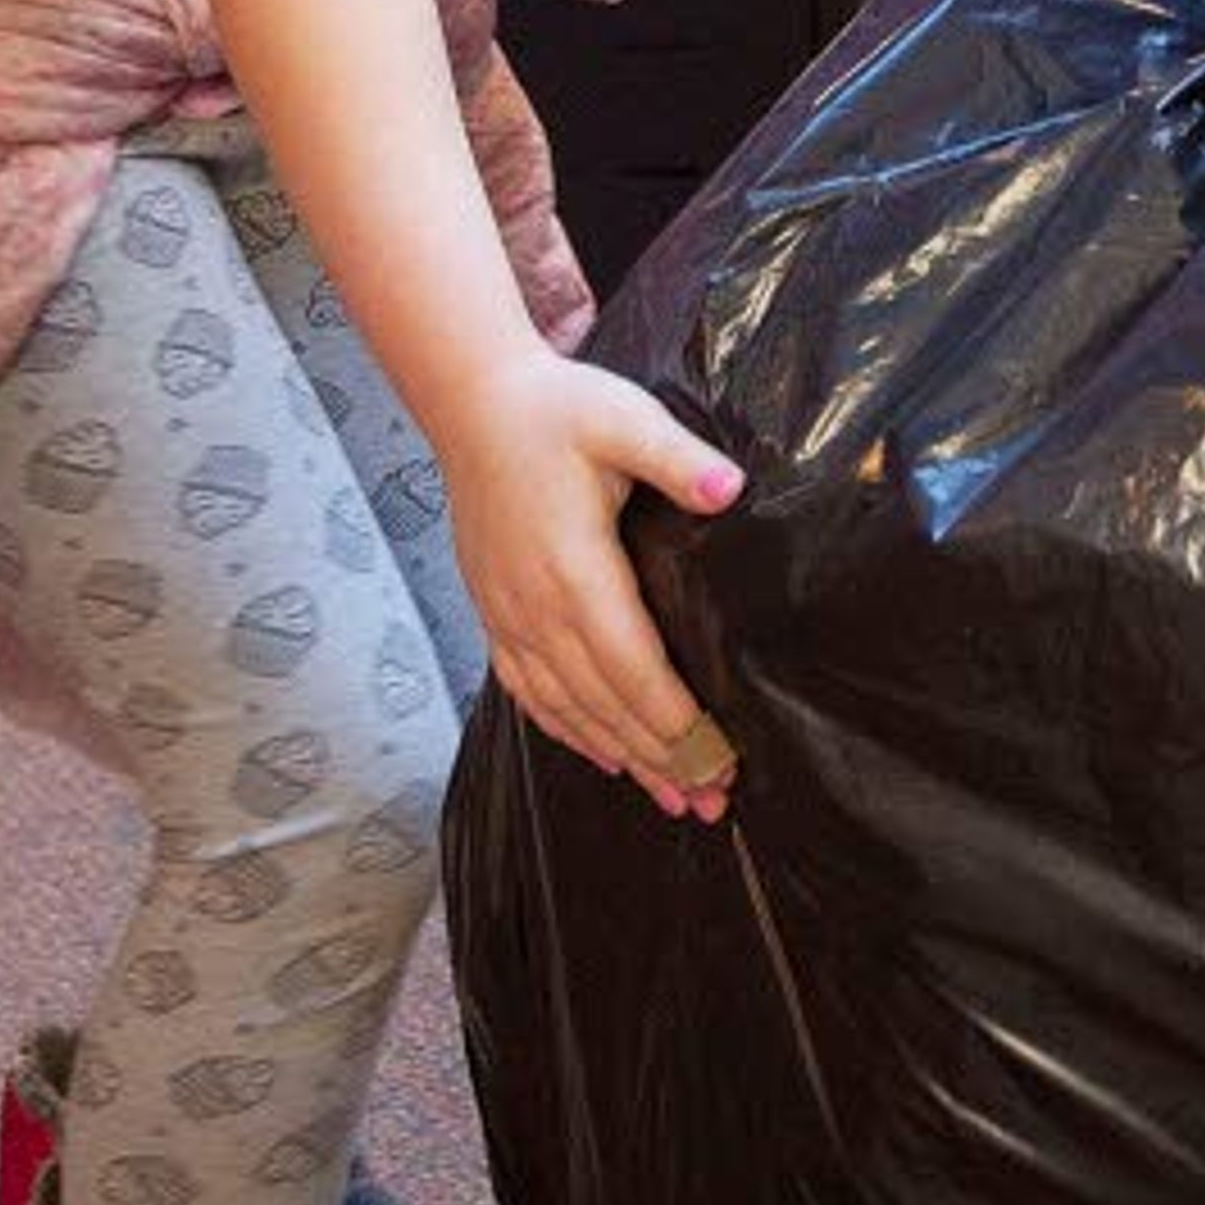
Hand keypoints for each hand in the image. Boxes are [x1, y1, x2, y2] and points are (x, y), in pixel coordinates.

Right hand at [435, 349, 747, 820]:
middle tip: (713, 800)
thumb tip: (730, 488)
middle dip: (662, 757)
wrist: (474, 404)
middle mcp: (536, 607)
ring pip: (567, 709)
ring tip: (673, 797)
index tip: (719, 757)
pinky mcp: (495, 614)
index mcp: (574, 568)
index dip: (673, 719)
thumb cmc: (557, 409)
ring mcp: (509, 616)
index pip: (630, 666)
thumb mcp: (624, 418)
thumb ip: (678, 458)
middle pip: (603, 704)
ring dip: (622, 757)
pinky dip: (568, 732)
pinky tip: (605, 756)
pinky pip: (529, 692)